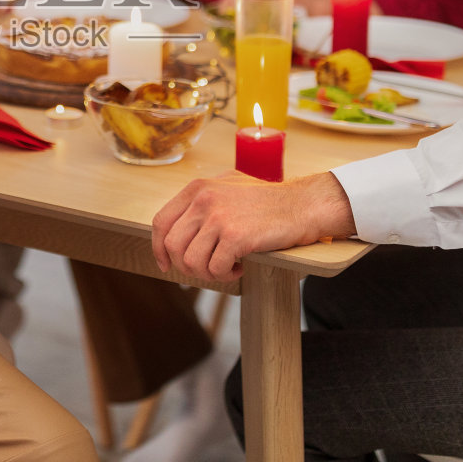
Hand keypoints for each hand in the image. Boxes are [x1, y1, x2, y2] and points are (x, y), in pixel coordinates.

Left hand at [153, 171, 355, 281]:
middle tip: (208, 269)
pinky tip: (240, 266)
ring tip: (226, 268)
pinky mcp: (236, 236)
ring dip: (208, 273)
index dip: (159, 248)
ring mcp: (218, 217)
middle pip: (173, 246)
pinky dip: (226, 275)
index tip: (167, 264)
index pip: (161, 223)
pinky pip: (215, 269)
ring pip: (191, 262)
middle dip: (187, 266)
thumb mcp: (227, 186)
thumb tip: (178, 227)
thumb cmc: (268, 199)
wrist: (302, 204)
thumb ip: (201, 200)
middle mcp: (203, 200)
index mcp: (197, 188)